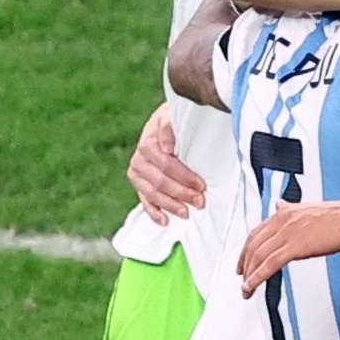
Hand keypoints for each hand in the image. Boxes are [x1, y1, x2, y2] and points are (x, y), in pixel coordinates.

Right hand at [128, 100, 204, 220]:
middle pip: (159, 181)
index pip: (165, 164)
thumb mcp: (173, 117)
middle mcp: (139, 159)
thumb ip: (169, 128)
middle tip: (199, 201)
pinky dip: (154, 213)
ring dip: (170, 205)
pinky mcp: (139, 184)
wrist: (166, 123)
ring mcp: (137, 173)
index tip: (201, 185)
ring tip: (186, 213)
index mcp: (148, 142)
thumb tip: (167, 148)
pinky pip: (144, 201)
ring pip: (152, 193)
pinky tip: (165, 221)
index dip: (184, 176)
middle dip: (181, 193)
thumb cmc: (176, 122)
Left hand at [238, 199, 339, 294]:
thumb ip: (291, 210)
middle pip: (253, 245)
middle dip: (244, 264)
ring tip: (246, 289)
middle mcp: (282, 220)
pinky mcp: (296, 246)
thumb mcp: (309, 209)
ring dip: (249, 274)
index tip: (244, 262)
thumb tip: (279, 205)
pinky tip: (252, 286)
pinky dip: (257, 277)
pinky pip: (270, 264)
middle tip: (242, 278)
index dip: (246, 249)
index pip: (257, 232)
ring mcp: (288, 233)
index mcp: (284, 212)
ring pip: (258, 256)